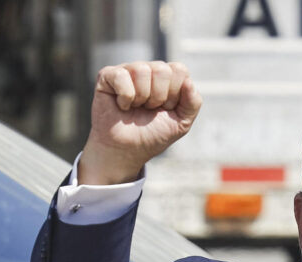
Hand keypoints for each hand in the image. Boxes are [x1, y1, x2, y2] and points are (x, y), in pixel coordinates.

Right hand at [78, 61, 201, 184]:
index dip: (174, 94)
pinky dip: (125, 98)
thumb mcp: (181, 123)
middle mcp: (148, 70)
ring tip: (135, 108)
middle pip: (162, 69)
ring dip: (141, 98)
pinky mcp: (108, 76)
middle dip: (158, 97)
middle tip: (149, 110)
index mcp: (167, 78)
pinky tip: (122, 106)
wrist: (127, 151)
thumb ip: (193, 103)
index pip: (179, 70)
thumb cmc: (152, 136)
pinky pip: (122, 76)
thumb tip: (188, 81)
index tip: (166, 109)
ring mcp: (127, 71)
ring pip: (142, 70)